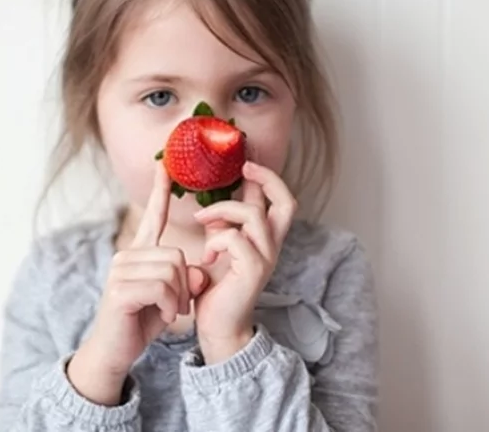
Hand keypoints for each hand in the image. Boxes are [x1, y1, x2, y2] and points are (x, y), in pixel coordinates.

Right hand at [68, 161, 206, 404]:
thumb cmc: (142, 321)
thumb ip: (187, 280)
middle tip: (176, 306)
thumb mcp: (172, 298)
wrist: (115, 350)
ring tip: (168, 312)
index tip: (163, 166)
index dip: (159, 192)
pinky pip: (161, 288)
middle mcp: (126, 255)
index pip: (152, 217)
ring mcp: (120, 270)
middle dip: (185, 284)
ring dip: (177, 298)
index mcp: (139, 252)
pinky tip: (159, 316)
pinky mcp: (119, 289)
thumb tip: (199, 274)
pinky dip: (167, 306)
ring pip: (171, 271)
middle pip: (176, 255)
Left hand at [192, 161, 297, 363]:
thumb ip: (222, 227)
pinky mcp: (253, 270)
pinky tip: (205, 257)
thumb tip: (213, 204)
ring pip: (252, 215)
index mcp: (265, 239)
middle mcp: (272, 246)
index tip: (245, 160)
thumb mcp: (218, 249)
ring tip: (201, 221)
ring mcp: (266, 258)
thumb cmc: (216, 290)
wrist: (218, 327)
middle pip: (286, 201)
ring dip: (221, 211)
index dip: (267, 176)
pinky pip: (234, 239)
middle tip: (242, 168)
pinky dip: (215, 240)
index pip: (280, 200)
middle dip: (266, 178)